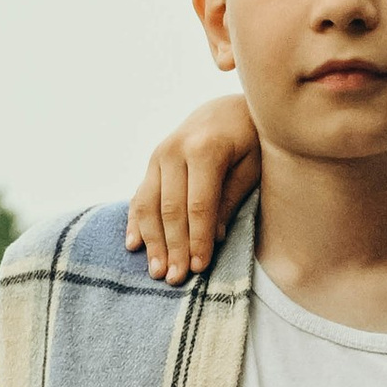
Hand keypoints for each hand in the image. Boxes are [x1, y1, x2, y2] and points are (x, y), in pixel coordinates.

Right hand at [123, 94, 261, 284]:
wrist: (226, 108)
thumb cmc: (249, 139)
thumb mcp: (251, 165)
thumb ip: (230, 199)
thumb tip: (213, 238)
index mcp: (204, 148)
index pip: (198, 205)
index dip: (197, 239)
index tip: (199, 268)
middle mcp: (174, 150)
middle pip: (170, 209)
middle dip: (174, 247)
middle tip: (176, 279)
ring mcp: (158, 155)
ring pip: (149, 205)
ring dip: (152, 242)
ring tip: (157, 272)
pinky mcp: (151, 163)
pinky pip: (139, 196)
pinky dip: (136, 223)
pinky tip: (134, 246)